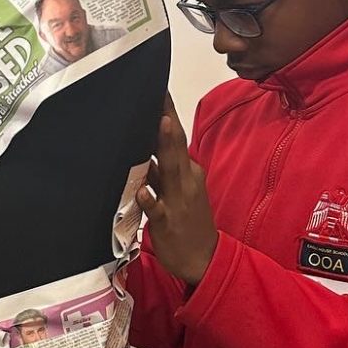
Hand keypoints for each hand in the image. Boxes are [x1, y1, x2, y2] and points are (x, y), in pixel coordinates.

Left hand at [138, 95, 218, 287]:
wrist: (203, 259)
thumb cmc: (187, 222)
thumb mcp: (175, 189)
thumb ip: (160, 168)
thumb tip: (144, 145)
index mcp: (187, 171)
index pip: (175, 136)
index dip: (167, 112)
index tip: (158, 88)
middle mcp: (185, 180)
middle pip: (175, 144)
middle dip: (166, 118)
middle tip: (157, 92)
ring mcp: (178, 200)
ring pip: (170, 170)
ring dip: (164, 147)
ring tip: (158, 124)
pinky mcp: (169, 222)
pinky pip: (158, 209)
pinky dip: (151, 199)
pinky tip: (143, 191)